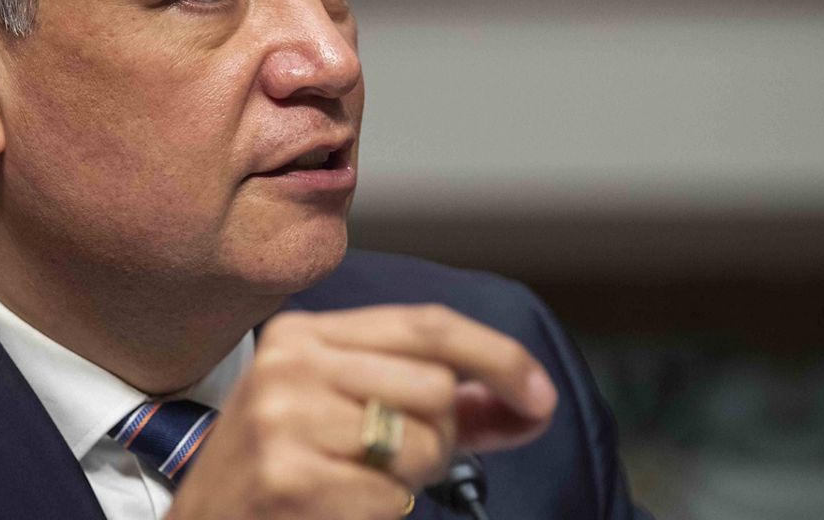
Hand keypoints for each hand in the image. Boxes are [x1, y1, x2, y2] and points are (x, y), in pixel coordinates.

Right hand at [167, 304, 557, 519]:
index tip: (540, 395)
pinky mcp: (288, 477)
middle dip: (440, 435)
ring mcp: (284, 418)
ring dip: (410, 479)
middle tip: (395, 461)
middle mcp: (290, 362)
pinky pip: (391, 497)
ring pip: (421, 443)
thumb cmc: (286, 472)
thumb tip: (531, 403)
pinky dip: (380, 512)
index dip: (497, 356)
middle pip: (435, 385)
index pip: (427, 323)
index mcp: (304, 333)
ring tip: (356, 483)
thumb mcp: (351, 416)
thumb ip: (443, 407)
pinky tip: (334, 508)